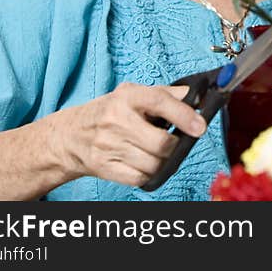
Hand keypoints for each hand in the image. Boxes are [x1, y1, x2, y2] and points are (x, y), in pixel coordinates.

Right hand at [51, 82, 206, 186]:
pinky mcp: (104, 167)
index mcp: (127, 96)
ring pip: (153, 163)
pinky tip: (145, 163)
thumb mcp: (134, 94)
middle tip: (174, 141)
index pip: (160, 101)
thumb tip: (198, 95)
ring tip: (157, 151)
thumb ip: (167, 93)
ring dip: (163, 160)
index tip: (200, 126)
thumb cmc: (110, 111)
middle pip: (160, 142)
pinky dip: (149, 173)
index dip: (184, 115)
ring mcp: (109, 146)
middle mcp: (116, 120)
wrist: (71, 135)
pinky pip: (140, 178)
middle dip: (174, 145)